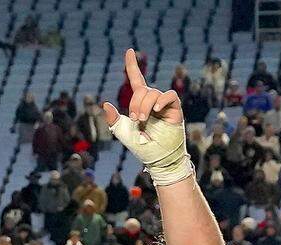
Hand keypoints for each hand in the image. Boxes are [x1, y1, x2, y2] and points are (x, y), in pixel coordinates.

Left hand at [102, 49, 190, 185]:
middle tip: (135, 120)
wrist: (157, 157)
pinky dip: (160, 101)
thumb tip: (104, 104)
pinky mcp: (175, 110)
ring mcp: (165, 104)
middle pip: (142, 89)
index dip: (132, 65)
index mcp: (141, 103)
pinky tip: (155, 111)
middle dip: (134, 104)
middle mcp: (153, 100)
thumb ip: (113, 119)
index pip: (137, 79)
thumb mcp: (123, 132)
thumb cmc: (141, 146)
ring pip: (152, 93)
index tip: (129, 51)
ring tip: (143, 121)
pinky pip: (169, 96)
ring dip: (144, 107)